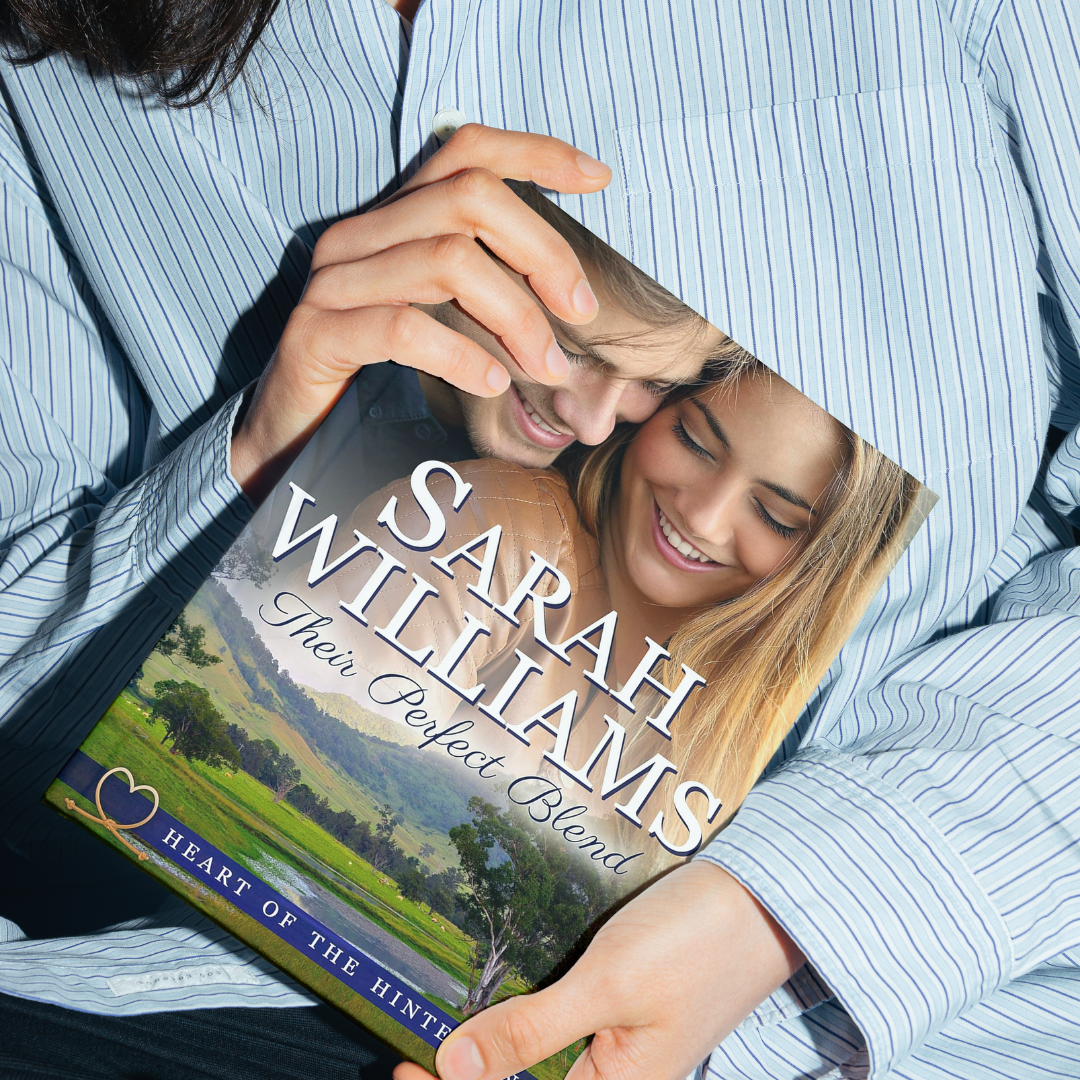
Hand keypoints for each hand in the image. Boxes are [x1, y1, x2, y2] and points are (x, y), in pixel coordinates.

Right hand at [230, 125, 611, 501]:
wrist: (291, 436)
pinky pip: (403, 329)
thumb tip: (573, 295)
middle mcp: (360, 235)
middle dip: (543, 253)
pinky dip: (460, 354)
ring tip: (546, 365)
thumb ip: (488, 291)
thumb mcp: (442, 319)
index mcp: (393, 220)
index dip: (536, 153)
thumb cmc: (379, 378)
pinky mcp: (318, 336)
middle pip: (470, 200)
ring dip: (516, 317)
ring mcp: (334, 283)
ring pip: (447, 262)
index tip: (598, 178)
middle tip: (580, 313)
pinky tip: (490, 383)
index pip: (466, 151)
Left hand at [393, 862, 803, 1079]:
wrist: (767, 895)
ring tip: (438, 1017)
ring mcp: (618, 1041)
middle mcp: (615, 1076)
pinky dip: (522, 1014)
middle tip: (410, 1044)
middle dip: (468, 1071)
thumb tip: (453, 1069)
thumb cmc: (699, 940)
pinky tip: (493, 992)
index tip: (403, 1068)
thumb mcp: (611, 986)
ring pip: (539, 1057)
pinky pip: (560, 1023)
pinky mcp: (622, 1004)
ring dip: (490, 1043)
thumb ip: (532, 1031)